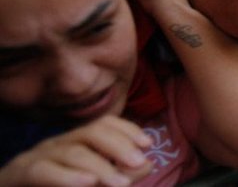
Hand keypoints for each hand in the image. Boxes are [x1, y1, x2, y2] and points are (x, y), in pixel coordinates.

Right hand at [0, 116, 152, 186]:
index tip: (148, 143)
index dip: (128, 130)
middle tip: (139, 162)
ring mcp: (38, 157)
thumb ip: (120, 174)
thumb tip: (149, 164)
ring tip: (121, 183)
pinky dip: (67, 177)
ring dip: (100, 167)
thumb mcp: (93, 181)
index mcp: (76, 143)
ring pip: (72, 152)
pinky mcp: (19, 174)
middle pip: (92, 132)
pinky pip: (43, 171)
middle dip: (119, 145)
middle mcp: (59, 144)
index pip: (104, 124)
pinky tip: (88, 183)